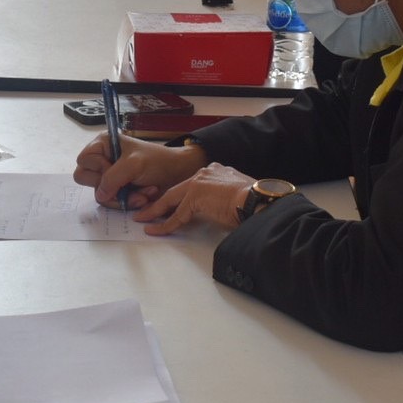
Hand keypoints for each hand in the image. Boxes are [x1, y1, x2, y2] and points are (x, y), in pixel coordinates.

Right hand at [73, 133, 206, 207]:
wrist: (177, 175)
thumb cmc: (158, 162)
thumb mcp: (134, 165)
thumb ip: (113, 177)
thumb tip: (100, 194)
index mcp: (103, 144)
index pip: (84, 160)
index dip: (99, 168)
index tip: (117, 168)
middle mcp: (102, 159)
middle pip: (86, 179)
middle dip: (111, 186)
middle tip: (128, 183)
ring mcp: (109, 176)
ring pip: (100, 194)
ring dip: (124, 196)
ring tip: (143, 192)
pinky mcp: (117, 190)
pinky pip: (111, 202)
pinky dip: (129, 202)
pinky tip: (143, 196)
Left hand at [132, 162, 253, 234]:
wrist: (259, 199)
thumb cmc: (254, 202)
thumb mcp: (236, 195)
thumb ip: (223, 198)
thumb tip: (222, 209)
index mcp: (215, 171)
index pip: (191, 185)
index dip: (179, 196)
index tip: (171, 204)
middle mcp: (204, 173)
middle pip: (176, 190)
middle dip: (160, 201)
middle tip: (145, 209)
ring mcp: (198, 183)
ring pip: (171, 200)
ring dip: (156, 211)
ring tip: (143, 218)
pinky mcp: (194, 197)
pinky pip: (176, 215)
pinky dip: (164, 224)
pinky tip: (153, 230)